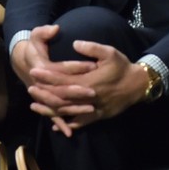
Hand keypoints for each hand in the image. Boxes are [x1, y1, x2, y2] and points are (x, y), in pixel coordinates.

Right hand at [11, 25, 95, 136]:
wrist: (23, 62)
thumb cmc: (33, 48)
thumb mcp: (37, 36)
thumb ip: (44, 32)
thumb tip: (55, 28)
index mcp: (41, 68)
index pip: (60, 69)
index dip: (76, 67)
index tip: (93, 65)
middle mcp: (40, 84)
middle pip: (59, 91)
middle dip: (77, 92)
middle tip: (95, 92)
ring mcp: (42, 96)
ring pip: (57, 106)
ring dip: (73, 109)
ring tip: (91, 109)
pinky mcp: (45, 103)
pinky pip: (53, 115)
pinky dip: (61, 124)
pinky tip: (71, 132)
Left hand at [27, 41, 148, 130]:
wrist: (138, 85)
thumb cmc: (122, 67)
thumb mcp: (110, 52)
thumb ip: (92, 48)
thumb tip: (75, 44)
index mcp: (90, 81)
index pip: (63, 79)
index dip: (48, 76)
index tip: (34, 70)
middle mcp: (89, 97)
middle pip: (61, 98)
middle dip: (44, 93)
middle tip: (30, 88)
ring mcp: (93, 108)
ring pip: (68, 112)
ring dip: (50, 110)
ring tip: (34, 106)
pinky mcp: (98, 116)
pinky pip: (80, 123)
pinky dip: (67, 124)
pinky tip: (55, 125)